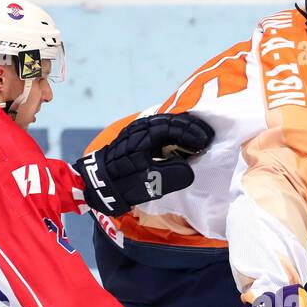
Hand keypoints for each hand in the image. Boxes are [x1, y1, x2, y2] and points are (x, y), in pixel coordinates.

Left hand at [73, 113, 214, 216]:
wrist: (97, 184)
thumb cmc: (122, 184)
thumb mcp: (148, 183)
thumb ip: (170, 177)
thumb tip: (191, 171)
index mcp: (143, 135)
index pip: (171, 127)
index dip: (191, 133)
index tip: (206, 142)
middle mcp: (141, 129)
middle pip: (171, 121)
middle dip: (192, 128)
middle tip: (209, 137)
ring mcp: (139, 132)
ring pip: (167, 124)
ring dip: (185, 131)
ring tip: (200, 140)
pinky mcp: (139, 139)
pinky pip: (161, 131)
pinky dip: (176, 135)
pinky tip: (185, 145)